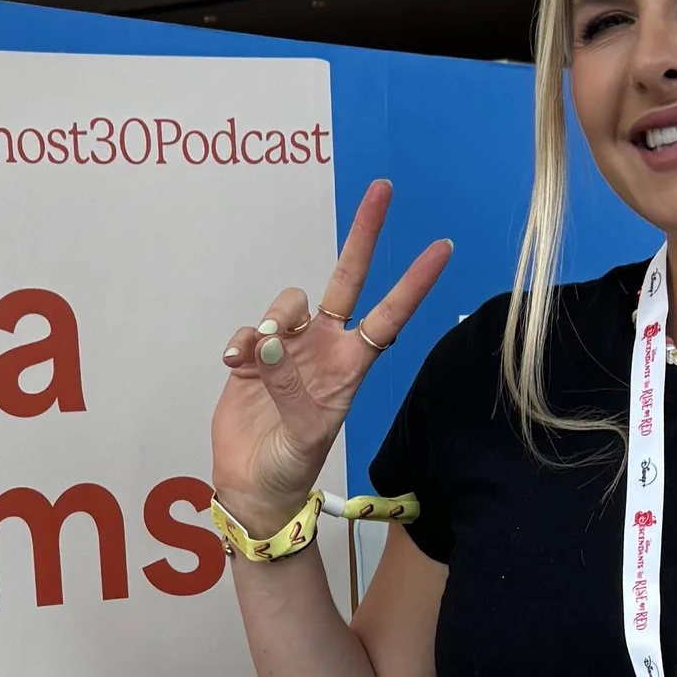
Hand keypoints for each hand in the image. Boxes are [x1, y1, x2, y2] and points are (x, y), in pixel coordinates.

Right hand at [211, 178, 451, 535]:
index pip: (390, 316)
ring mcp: (289, 350)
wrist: (252, 486)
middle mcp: (325, 348)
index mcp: (351, 366)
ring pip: (287, 304)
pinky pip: (250, 331)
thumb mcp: (304, 433)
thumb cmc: (292, 466)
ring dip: (273, 319)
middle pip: (346, 279)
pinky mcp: (253, 357)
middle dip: (363, 236)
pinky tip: (235, 365)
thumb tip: (269, 343)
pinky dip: (242, 342)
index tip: (442, 248)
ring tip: (257, 355)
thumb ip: (289, 385)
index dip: (414, 283)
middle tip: (383, 189)